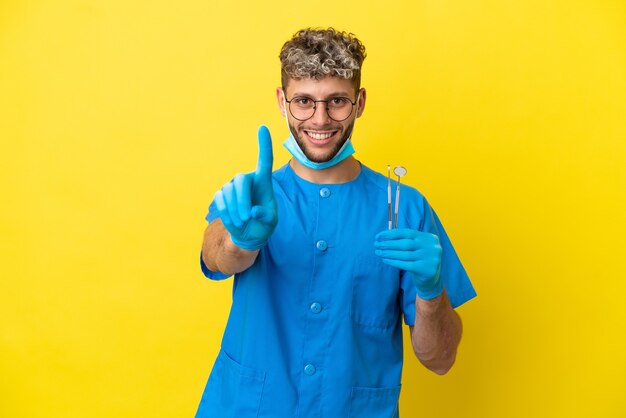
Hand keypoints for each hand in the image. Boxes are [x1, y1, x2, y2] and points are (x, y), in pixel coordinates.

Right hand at [213, 126, 277, 250]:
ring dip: (236, 210)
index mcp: (263, 181)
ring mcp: (232, 185)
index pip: (264, 160)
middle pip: (242, 180)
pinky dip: (227, 213)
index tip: (262, 128)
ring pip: (229, 191)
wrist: (249, 233)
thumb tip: (254, 211)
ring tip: (243, 222)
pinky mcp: (221, 194)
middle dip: (242, 199)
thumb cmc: (264, 224)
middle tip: (246, 217)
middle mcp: (247, 180)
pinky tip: (234, 221)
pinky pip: (221, 200)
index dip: (264, 144)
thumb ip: (265, 216)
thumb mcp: (270, 222)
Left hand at [374, 228, 442, 299]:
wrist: (431, 280)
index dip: (392, 234)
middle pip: (405, 244)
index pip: (407, 232)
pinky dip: (394, 262)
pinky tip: (385, 260)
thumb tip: (383, 236)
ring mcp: (431, 259)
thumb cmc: (419, 260)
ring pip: (404, 255)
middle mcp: (432, 247)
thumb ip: (405, 240)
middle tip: (376, 245)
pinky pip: (406, 265)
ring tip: (378, 252)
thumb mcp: (416, 247)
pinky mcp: (427, 270)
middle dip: (388, 244)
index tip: (379, 236)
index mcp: (429, 238)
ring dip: (389, 253)